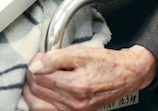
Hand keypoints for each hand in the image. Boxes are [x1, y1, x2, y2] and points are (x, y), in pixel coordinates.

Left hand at [22, 45, 156, 110]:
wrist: (126, 75)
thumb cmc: (106, 63)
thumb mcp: (81, 53)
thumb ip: (56, 58)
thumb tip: (36, 65)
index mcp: (76, 86)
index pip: (40, 77)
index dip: (35, 64)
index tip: (39, 56)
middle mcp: (74, 103)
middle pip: (37, 91)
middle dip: (31, 76)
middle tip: (37, 64)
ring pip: (38, 105)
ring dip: (31, 91)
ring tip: (36, 78)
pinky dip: (39, 103)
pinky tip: (40, 93)